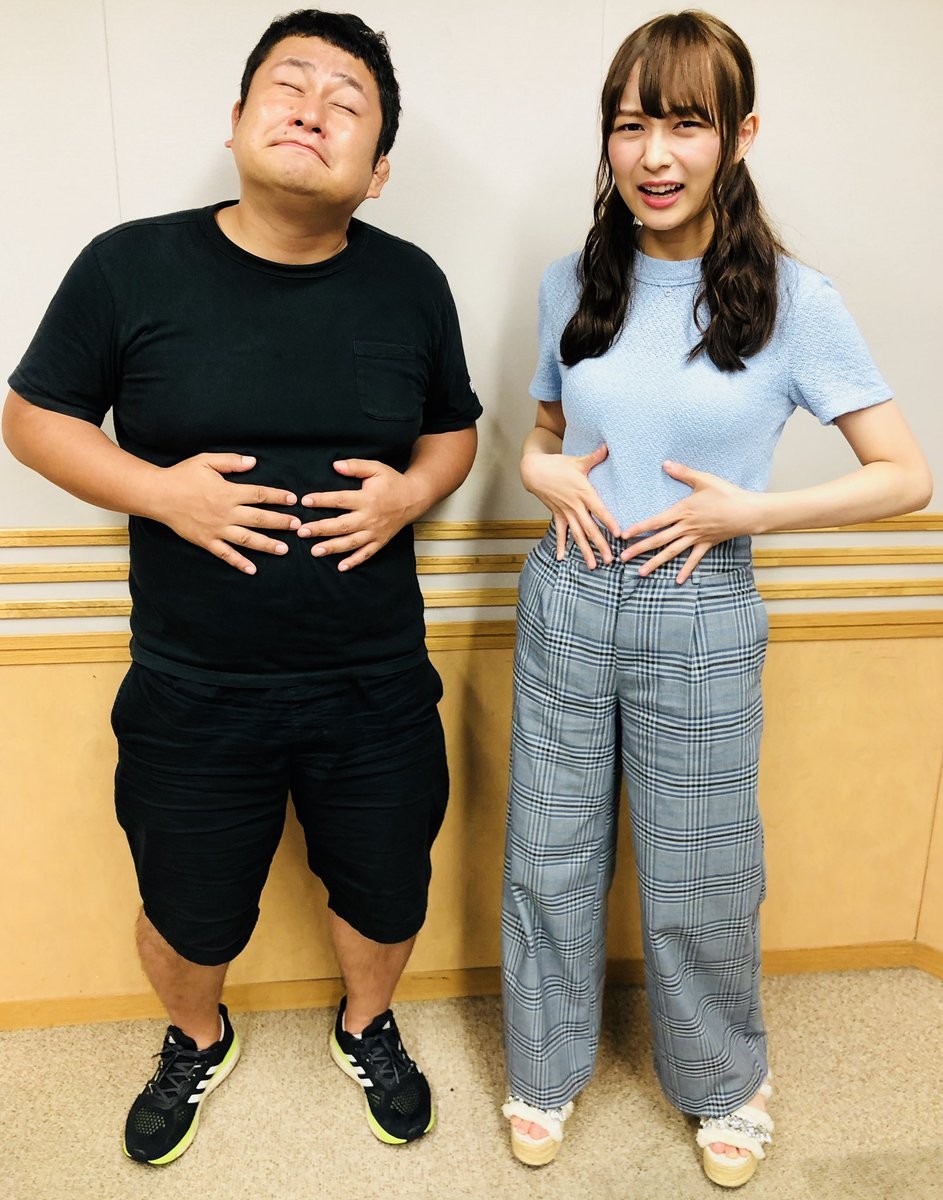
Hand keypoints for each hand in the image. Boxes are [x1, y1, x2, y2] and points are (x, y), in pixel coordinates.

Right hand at [158, 453, 299, 573]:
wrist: (158, 495)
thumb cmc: (182, 475)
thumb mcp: (206, 461)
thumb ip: (231, 462)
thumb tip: (253, 462)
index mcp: (228, 492)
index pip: (260, 495)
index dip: (278, 497)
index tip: (293, 500)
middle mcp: (226, 513)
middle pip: (260, 518)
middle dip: (281, 522)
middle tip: (298, 526)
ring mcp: (217, 529)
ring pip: (247, 539)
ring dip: (267, 544)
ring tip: (285, 549)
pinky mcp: (206, 541)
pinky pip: (226, 554)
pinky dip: (239, 562)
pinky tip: (253, 569)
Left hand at [297, 459, 417, 570]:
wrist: (414, 498)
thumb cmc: (393, 482)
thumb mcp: (376, 468)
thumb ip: (356, 466)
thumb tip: (336, 465)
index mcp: (367, 499)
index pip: (340, 500)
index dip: (322, 500)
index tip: (305, 501)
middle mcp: (370, 518)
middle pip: (341, 525)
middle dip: (320, 529)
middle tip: (302, 531)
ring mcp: (375, 532)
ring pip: (351, 542)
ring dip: (332, 547)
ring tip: (314, 551)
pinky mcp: (380, 541)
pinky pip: (367, 554)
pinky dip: (354, 561)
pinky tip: (341, 567)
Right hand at [520, 443, 619, 568]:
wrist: (534, 470)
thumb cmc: (557, 464)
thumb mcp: (577, 461)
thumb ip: (595, 457)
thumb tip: (608, 446)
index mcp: (583, 493)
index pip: (599, 510)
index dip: (609, 522)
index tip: (618, 534)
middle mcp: (575, 506)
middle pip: (590, 528)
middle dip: (600, 544)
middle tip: (610, 559)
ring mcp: (565, 512)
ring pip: (577, 534)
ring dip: (585, 550)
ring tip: (593, 565)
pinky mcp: (557, 514)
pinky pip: (560, 532)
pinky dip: (561, 545)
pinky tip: (562, 558)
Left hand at [620, 461, 763, 582]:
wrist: (748, 511)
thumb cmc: (727, 494)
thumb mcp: (704, 480)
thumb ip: (683, 473)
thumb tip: (665, 464)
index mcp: (683, 511)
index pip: (655, 522)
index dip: (639, 528)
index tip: (623, 535)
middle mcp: (686, 527)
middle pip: (658, 540)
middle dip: (639, 549)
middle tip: (622, 558)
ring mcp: (696, 538)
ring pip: (671, 552)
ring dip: (655, 563)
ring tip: (641, 572)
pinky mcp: (707, 544)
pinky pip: (694, 559)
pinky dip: (686, 570)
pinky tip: (677, 580)